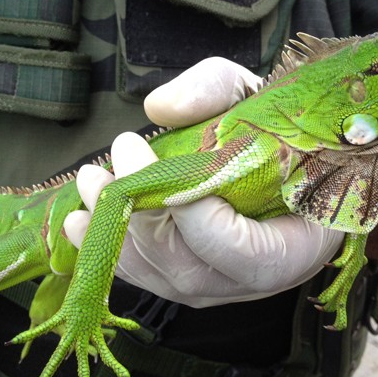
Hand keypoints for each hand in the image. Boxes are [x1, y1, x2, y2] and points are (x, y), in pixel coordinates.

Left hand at [64, 58, 343, 306]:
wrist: (295, 168)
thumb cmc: (283, 136)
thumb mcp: (257, 95)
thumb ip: (216, 89)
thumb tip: (158, 109)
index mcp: (293, 244)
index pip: (237, 246)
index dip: (184, 204)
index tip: (134, 147)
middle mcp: (255, 279)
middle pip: (187, 266)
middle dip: (133, 218)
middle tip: (95, 172)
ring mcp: (220, 287)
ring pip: (160, 276)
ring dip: (114, 235)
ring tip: (87, 187)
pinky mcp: (192, 285)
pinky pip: (150, 279)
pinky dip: (113, 252)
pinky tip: (82, 226)